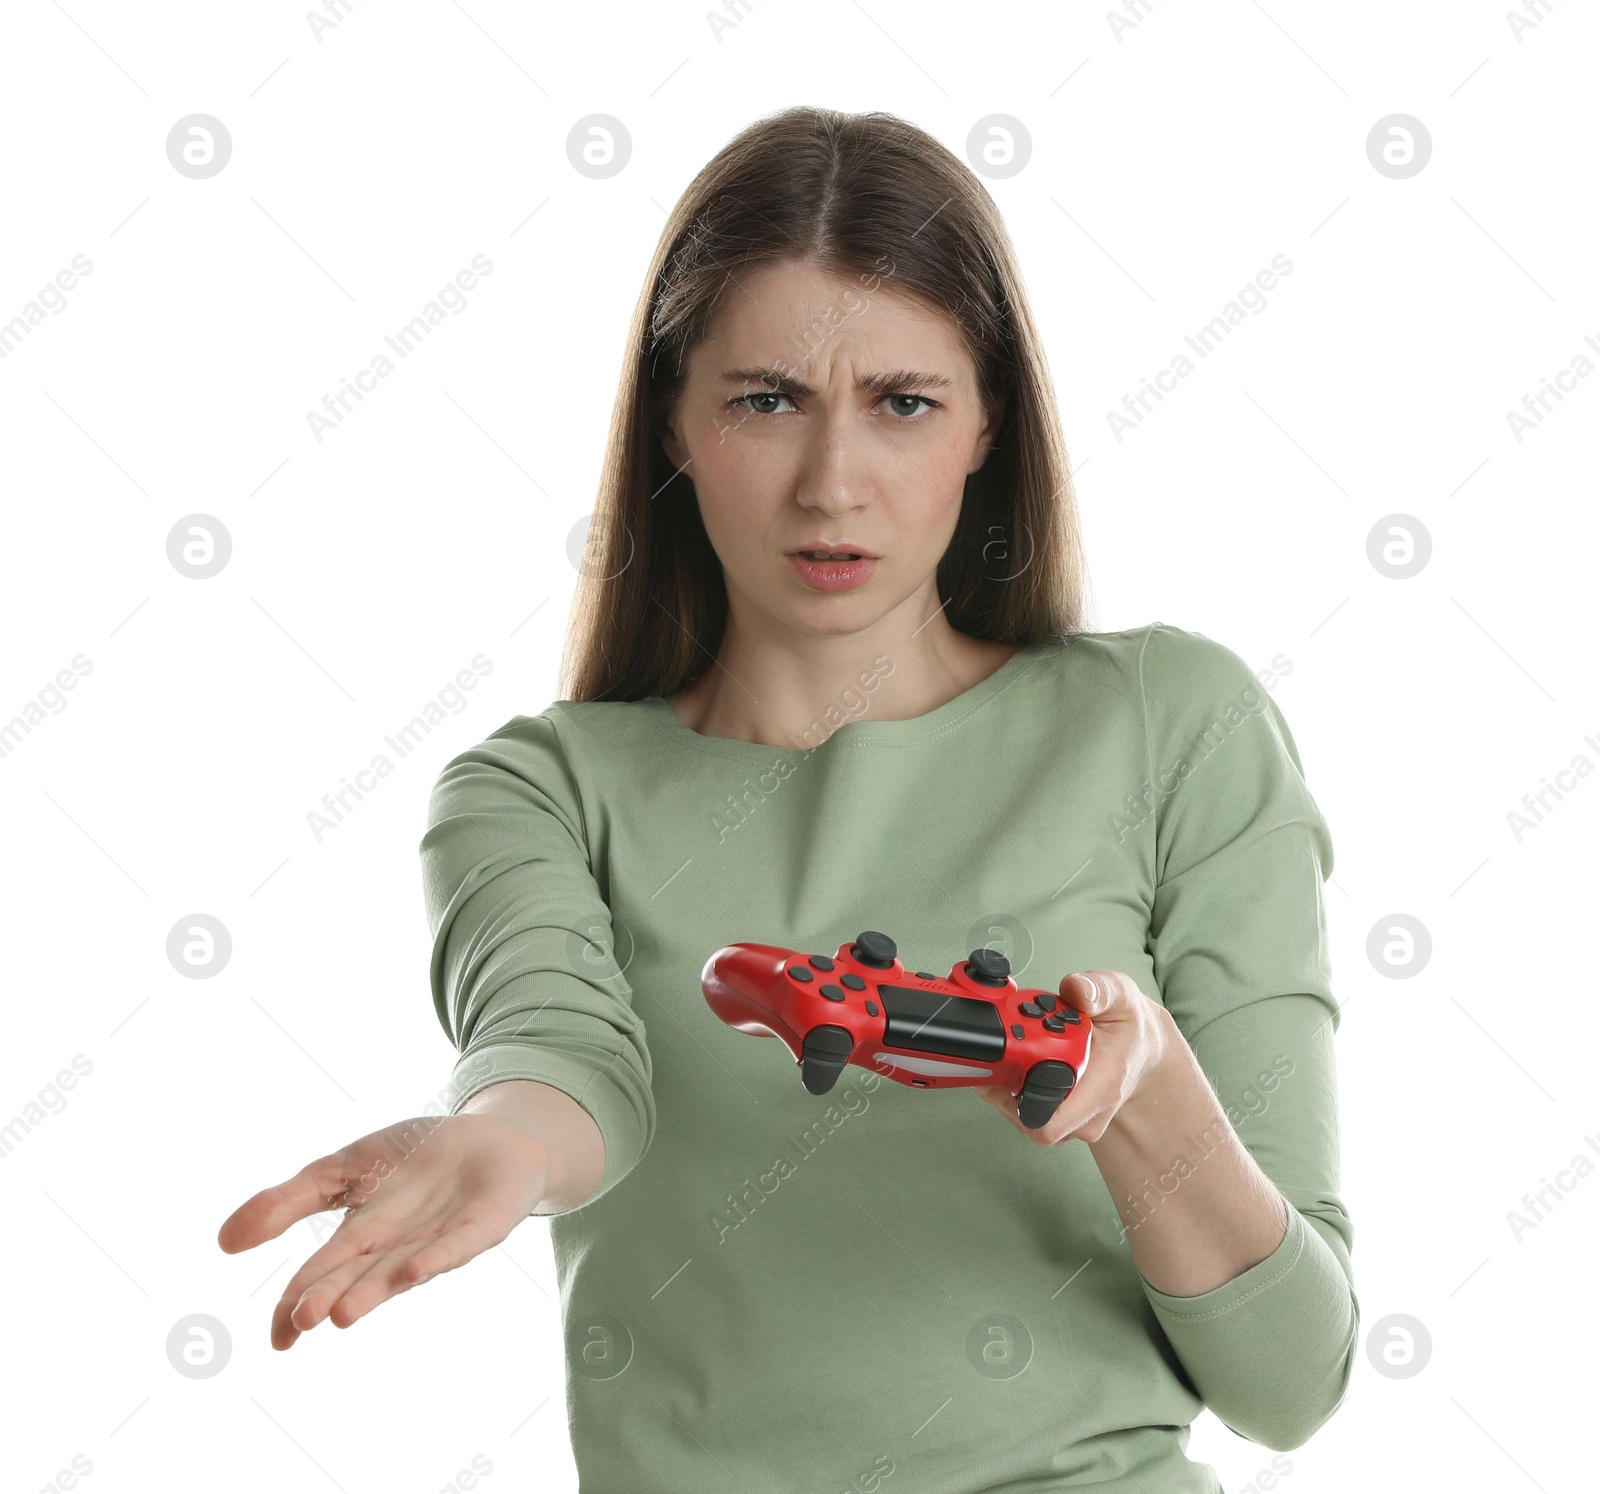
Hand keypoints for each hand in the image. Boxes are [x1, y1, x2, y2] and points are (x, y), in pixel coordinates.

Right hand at [217, 1114, 554, 1349]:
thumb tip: (223, 1242)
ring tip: (344, 1314)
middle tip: (306, 1319)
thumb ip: (290, 1201)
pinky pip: (460, 1245)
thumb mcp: (345, 1168)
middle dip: (333, 1296)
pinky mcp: (483, 1225)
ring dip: (375, 1290)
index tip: (280, 1339)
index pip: (321, 1275)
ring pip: (403, 1268)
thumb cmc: (416, 1158)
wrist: (494, 1138)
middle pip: (358, 1275)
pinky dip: (438, 1257)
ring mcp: (441, 1237)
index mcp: (363, 1238)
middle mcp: (398, 1247)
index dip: (298, 1304)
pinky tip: (415, 1270)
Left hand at [973, 969, 1177, 1145]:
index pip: (1047, 1121)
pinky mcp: (1064, 1119)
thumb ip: (1098, 989)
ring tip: (1018, 1049)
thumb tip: (1076, 990)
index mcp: (1101, 1088)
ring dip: (1008, 1085)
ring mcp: (1076, 1121)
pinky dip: (1015, 1087)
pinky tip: (1022, 1061)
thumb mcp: (1120, 995)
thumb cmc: (1129, 1025)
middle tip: (1008, 1044)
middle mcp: (1088, 1114)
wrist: (1142, 1047)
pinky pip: (1026, 1112)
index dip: (1014, 1096)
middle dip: (1005, 1081)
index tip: (1008, 1057)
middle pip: (1025, 1119)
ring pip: (1021, 1117)